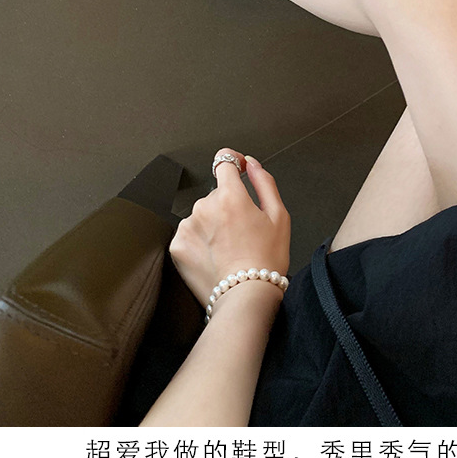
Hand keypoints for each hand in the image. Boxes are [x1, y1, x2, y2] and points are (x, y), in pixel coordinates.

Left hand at [169, 148, 290, 307]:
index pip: (223, 162)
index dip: (233, 163)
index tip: (238, 170)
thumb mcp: (279, 216)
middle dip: (227, 206)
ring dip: (212, 224)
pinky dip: (200, 241)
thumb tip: (252, 164)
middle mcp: (204, 206)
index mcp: (230, 196)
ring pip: (201, 215)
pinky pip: (189, 233)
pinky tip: (215, 256)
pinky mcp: (177, 245)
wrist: (245, 296)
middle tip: (242, 231)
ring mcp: (188, 226)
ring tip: (228, 248)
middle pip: (215, 194)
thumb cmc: (266, 259)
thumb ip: (264, 183)